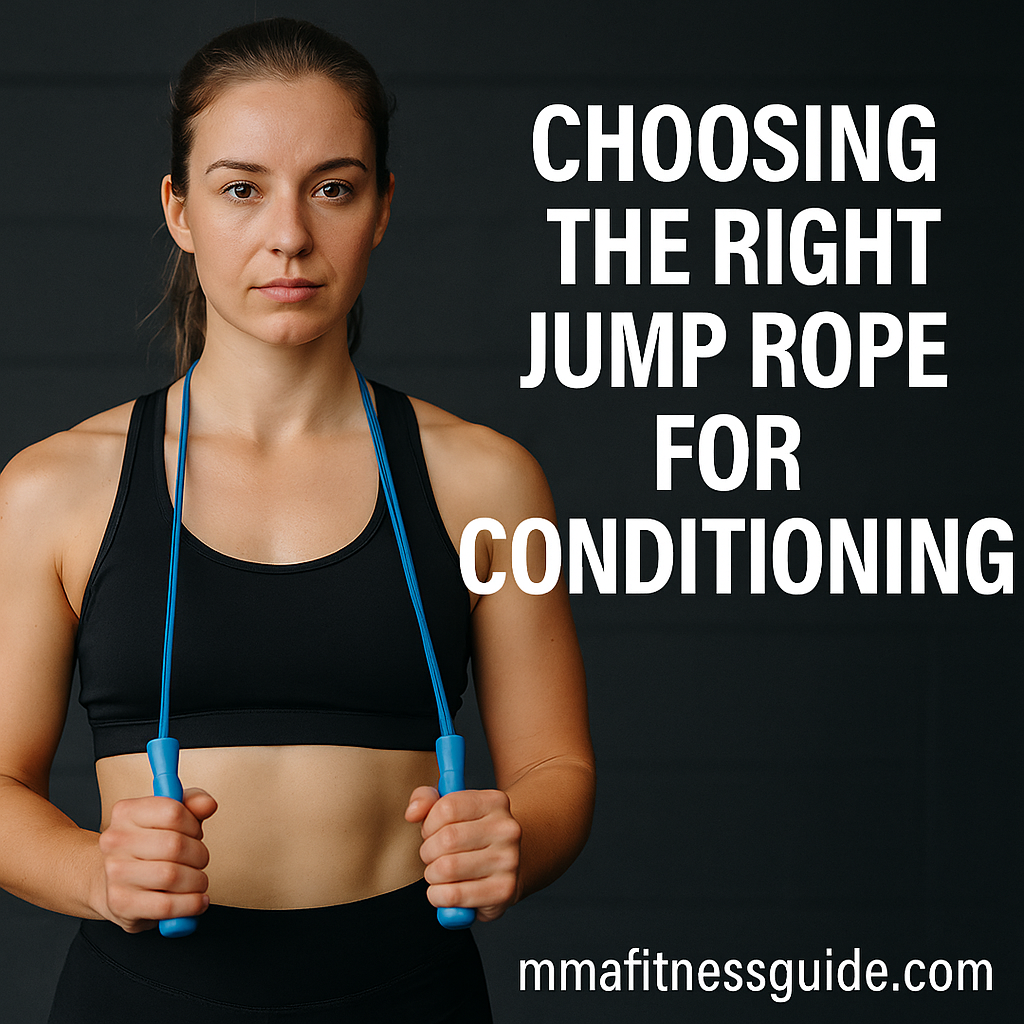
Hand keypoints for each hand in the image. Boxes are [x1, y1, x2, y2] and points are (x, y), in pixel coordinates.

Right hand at [94, 787, 216, 932]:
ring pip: (172, 876)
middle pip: (174, 845)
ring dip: (197, 881)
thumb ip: (193, 803)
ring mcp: (115, 874)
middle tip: (199, 860)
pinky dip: (191, 904)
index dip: (193, 825)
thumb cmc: (148, 846)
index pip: (173, 812)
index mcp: (126, 812)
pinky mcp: (121, 904)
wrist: (111, 881)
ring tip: (197, 881)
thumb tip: (207, 805)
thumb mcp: (171, 816)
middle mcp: (114, 841)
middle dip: (199, 855)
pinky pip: (166, 906)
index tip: (194, 833)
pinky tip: (196, 900)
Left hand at [405, 786, 521, 922]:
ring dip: (432, 874)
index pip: (448, 807)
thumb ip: (426, 800)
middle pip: (447, 839)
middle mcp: (507, 829)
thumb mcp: (451, 808)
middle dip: (428, 851)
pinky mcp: (504, 890)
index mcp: (495, 802)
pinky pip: (453, 895)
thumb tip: (413, 813)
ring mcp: (509, 860)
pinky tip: (444, 890)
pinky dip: (437, 895)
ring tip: (439, 873)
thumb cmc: (470, 834)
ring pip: (447, 868)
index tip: (431, 831)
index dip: (429, 823)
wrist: (508, 865)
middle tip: (433, 855)